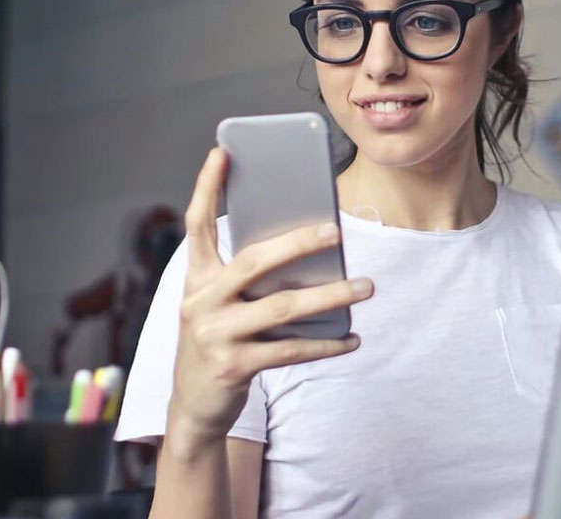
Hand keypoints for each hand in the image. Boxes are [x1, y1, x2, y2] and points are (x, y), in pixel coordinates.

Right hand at [167, 148, 372, 447]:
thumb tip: (310, 251)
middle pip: (253, 261)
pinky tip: (352, 338)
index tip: (221, 152)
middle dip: (296, 243)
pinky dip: (326, 345)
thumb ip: (249, 279)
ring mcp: (214, 335)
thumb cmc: (220, 341)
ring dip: (330, 296)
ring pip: (282, 307)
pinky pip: (291, 350)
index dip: (206, 187)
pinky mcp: (233, 366)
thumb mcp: (222, 305)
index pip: (197, 225)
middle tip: (335, 231)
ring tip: (365, 286)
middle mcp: (200, 302)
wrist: (195, 406)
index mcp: (196, 279)